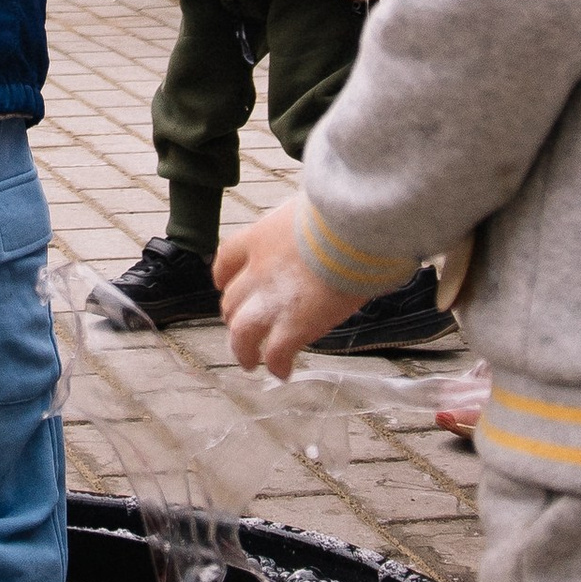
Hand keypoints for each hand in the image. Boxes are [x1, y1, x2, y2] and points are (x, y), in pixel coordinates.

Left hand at [215, 201, 366, 378]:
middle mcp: (258, 270)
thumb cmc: (344, 210)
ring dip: (242, 350)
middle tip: (243, 329)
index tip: (226, 286)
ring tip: (250, 362)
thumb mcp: (312, 208)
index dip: (225, 278)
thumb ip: (307, 225)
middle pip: (232, 300)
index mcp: (259, 237)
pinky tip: (283, 372)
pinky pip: (276, 352)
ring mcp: (272, 300)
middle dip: (234, 316)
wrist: (355, 225)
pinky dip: (276, 365)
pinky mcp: (295, 325)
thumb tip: (329, 227)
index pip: (227, 259)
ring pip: (241, 332)